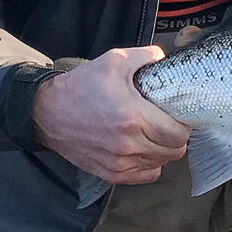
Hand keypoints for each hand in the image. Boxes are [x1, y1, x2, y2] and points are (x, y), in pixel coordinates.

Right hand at [31, 46, 190, 185]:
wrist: (48, 112)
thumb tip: (163, 58)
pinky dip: (150, 163)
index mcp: (134, 117)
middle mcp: (128, 144)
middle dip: (176, 136)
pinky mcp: (111, 173)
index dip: (184, 123)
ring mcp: (119, 162)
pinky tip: (143, 148)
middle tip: (167, 122)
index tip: (177, 113)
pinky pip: (146, 175)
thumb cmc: (82, 86)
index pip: (178, 133)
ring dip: (163, 149)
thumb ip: (146, 56)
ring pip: (161, 163)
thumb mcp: (115, 61)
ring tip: (154, 133)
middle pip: (175, 151)